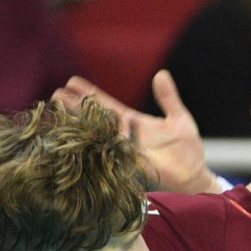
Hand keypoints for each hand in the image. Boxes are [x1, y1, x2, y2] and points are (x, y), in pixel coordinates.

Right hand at [54, 70, 216, 193]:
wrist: (195, 175)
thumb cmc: (187, 149)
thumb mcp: (178, 118)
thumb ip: (168, 98)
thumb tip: (161, 74)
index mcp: (133, 121)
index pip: (107, 104)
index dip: (90, 93)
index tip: (72, 81)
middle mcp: (125, 135)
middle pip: (96, 118)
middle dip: (76, 107)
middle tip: (55, 94)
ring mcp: (125, 149)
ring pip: (98, 134)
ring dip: (80, 124)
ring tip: (60, 111)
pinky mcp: (130, 164)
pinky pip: (109, 153)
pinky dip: (95, 145)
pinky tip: (80, 137)